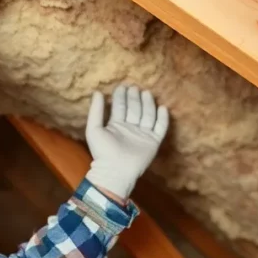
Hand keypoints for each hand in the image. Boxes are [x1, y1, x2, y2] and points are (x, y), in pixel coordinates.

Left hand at [84, 84, 168, 200]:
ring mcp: (142, 135)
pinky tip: (163, 108)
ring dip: (148, 104)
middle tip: (135, 87)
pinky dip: (163, 119)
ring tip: (147, 93)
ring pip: (148, 116)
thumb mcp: (95, 129)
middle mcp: (130, 128)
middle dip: (135, 98)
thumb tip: (97, 92)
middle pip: (135, 109)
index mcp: (116, 125)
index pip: (120, 107)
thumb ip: (96, 111)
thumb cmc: (102, 152)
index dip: (121, 97)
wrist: (115, 171)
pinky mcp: (153, 143)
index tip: (122, 86)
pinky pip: (160, 129)